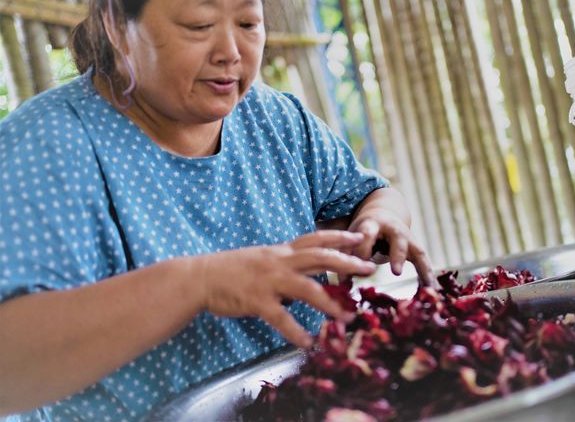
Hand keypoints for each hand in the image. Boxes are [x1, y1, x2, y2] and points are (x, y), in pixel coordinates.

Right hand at [196, 230, 375, 346]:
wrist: (200, 277)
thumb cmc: (231, 270)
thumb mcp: (262, 260)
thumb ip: (284, 266)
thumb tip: (304, 278)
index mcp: (281, 252)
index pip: (315, 239)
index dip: (338, 237)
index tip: (359, 236)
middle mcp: (279, 262)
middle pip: (320, 257)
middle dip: (347, 263)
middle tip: (370, 269)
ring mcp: (269, 281)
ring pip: (307, 288)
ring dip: (330, 304)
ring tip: (348, 317)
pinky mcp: (257, 301)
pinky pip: (281, 318)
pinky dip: (296, 332)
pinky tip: (308, 342)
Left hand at [347, 208, 433, 285]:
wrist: (382, 215)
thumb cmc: (362, 232)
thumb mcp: (352, 238)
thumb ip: (347, 256)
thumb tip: (343, 283)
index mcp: (371, 224)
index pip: (367, 235)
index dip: (362, 252)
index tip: (355, 272)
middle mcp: (393, 229)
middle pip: (397, 240)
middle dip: (397, 255)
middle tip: (396, 272)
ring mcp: (408, 238)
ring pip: (417, 251)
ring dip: (422, 269)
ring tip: (427, 288)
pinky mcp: (415, 248)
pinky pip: (425, 262)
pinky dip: (429, 276)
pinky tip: (433, 291)